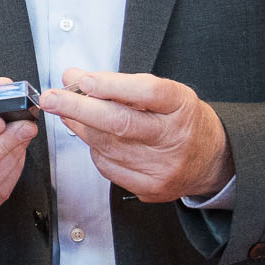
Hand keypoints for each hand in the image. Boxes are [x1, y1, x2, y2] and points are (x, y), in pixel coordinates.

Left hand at [40, 69, 233, 203]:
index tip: (84, 79)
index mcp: (181, 107)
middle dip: (78, 108)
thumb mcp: (162, 94)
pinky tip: (94, 138)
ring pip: (107, 145)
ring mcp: (162, 166)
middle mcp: (174, 138)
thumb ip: (119, 84)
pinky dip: (95, 149)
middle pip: (121, 123)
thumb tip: (74, 77)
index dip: (112, 85)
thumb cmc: (181, 120)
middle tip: (51, 98)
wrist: (212, 160)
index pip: (147, 92)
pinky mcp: (151, 187)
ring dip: (79, 126)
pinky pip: (108, 166)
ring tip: (66, 111)